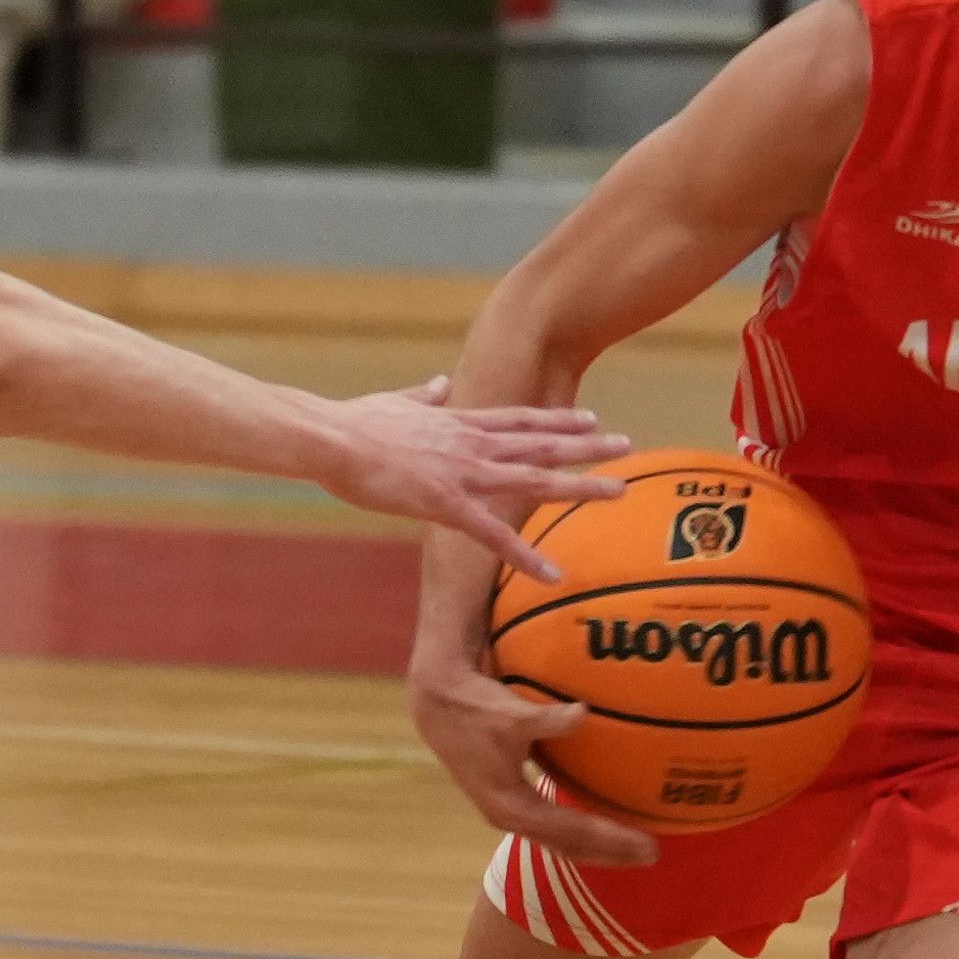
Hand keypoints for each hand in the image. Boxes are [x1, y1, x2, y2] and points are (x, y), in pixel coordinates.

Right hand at [322, 378, 631, 572]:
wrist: (332, 438)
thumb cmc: (356, 422)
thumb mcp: (398, 401)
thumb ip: (425, 395)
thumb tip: (440, 383)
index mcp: (461, 423)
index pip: (522, 419)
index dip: (559, 419)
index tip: (590, 417)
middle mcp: (473, 445)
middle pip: (543, 444)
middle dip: (587, 446)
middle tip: (626, 445)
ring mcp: (465, 474)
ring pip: (536, 480)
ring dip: (580, 486)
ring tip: (618, 491)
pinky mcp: (446, 504)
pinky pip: (495, 536)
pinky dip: (526, 557)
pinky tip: (552, 575)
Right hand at [412, 658, 662, 866]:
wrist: (438, 707)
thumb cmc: (474, 708)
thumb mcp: (511, 714)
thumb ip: (546, 719)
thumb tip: (582, 713)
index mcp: (512, 806)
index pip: (572, 832)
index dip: (611, 840)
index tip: (647, 844)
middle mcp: (511, 817)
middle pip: (570, 847)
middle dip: (611, 853)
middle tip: (653, 854)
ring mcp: (509, 813)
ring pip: (561, 842)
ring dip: (598, 847)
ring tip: (635, 848)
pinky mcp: (511, 802)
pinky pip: (554, 827)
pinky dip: (581, 831)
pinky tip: (605, 823)